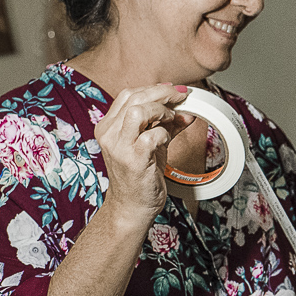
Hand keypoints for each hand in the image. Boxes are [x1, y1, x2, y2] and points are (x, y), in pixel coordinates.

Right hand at [94, 83, 193, 224]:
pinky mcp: (133, 159)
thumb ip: (167, 125)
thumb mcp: (152, 144)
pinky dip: (164, 133)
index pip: (128, 94)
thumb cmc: (140, 175)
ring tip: (172, 119)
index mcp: (108, 126)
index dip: (153, 88)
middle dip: (162, 93)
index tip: (174, 90)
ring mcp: (119, 146)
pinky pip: (151, 136)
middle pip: (133, 97)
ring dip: (161, 110)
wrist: (132, 206)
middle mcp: (109, 134)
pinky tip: (166, 140)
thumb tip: (187, 111)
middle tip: (181, 96)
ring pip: (138, 111)